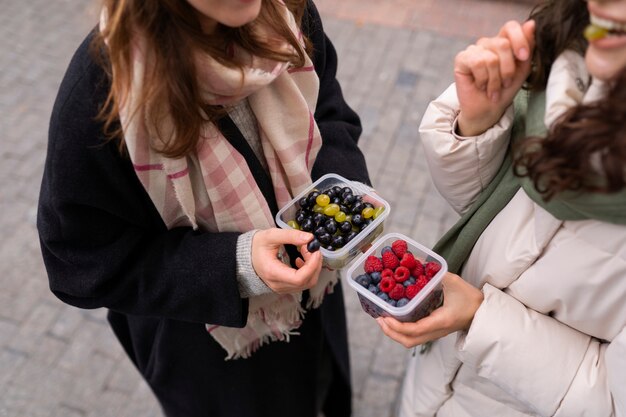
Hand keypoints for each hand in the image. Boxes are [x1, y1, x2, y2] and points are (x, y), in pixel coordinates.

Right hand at [251, 228, 321, 293]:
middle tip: (313, 248)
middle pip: (307, 281)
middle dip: (315, 264)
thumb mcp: (271, 236)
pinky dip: (308, 271)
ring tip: (307, 251)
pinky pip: (302, 283)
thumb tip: (309, 238)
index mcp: (273, 273)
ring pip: (307, 283)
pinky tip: (302, 259)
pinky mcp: (285, 287)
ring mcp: (282, 288)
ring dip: (313, 267)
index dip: (312, 265)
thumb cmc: (256, 246)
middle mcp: (278, 285)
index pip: (299, 278)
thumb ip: (290, 236)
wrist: (245, 257)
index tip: (315, 250)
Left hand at [376, 273, 483, 347]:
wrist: (484, 313)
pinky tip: (396, 319)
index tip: (384, 317)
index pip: (414, 330)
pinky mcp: (435, 332)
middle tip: (379, 318)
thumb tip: (416, 259)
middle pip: (409, 341)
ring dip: (395, 333)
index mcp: (440, 320)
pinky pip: (415, 337)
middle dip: (391, 332)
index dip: (396, 326)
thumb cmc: (471, 298)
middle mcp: (436, 331)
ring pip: (411, 342)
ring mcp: (435, 334)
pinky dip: (402, 331)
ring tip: (383, 319)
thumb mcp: (454, 281)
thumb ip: (435, 272)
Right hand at [454, 20, 535, 135]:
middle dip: (507, 69)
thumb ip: (527, 47)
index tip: (523, 58)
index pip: (511, 27)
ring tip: (492, 89)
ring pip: (490, 58)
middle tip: (505, 83)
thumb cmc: (505, 90)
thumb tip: (531, 24)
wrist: (488, 110)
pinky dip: (482, 79)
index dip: (519, 40)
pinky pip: (477, 63)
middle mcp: (488, 43)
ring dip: (494, 80)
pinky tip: (480, 85)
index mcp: (503, 41)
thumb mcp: (522, 69)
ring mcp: (473, 50)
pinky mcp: (462, 59)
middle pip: (503, 44)